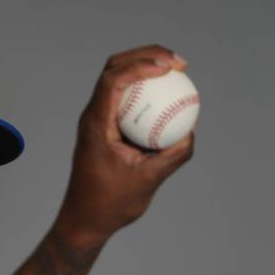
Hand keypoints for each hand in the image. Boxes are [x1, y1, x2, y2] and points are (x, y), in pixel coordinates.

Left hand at [54, 45, 194, 247]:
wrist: (85, 219)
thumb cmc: (110, 203)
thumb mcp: (147, 181)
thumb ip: (171, 156)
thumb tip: (190, 132)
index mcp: (95, 124)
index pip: (113, 80)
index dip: (141, 64)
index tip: (169, 68)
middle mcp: (92, 116)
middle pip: (114, 69)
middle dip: (146, 55)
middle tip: (179, 63)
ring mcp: (96, 120)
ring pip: (117, 80)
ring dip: (144, 67)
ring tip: (176, 70)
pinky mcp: (103, 127)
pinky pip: (125, 100)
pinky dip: (144, 91)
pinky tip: (169, 97)